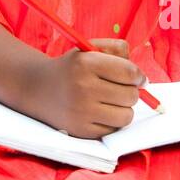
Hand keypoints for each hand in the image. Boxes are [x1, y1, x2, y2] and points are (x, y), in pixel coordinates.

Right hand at [25, 38, 146, 138]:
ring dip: (124, 109)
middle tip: (120, 89)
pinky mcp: (80, 131)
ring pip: (126, 116)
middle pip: (131, 96)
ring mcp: (81, 112)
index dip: (139, 76)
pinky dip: (111, 122)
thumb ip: (117, 50)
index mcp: (85, 63)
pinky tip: (100, 112)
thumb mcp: (89, 49)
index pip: (130, 73)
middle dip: (131, 91)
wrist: (38, 88)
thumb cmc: (72, 68)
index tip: (139, 79)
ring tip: (111, 101)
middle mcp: (82, 88)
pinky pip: (113, 130)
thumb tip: (142, 78)